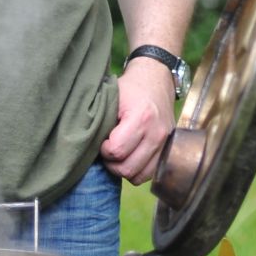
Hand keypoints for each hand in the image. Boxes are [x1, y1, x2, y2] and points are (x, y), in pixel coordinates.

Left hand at [100, 59, 176, 182]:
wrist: (156, 79)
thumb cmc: (130, 88)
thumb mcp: (112, 98)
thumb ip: (101, 122)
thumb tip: (87, 146)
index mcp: (142, 118)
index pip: (117, 151)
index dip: (103, 150)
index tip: (102, 140)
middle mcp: (157, 134)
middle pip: (128, 168)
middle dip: (112, 163)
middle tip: (107, 150)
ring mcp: (165, 143)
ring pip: (139, 176)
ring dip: (124, 170)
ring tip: (118, 155)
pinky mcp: (168, 149)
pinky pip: (149, 174)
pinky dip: (137, 170)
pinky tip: (130, 157)